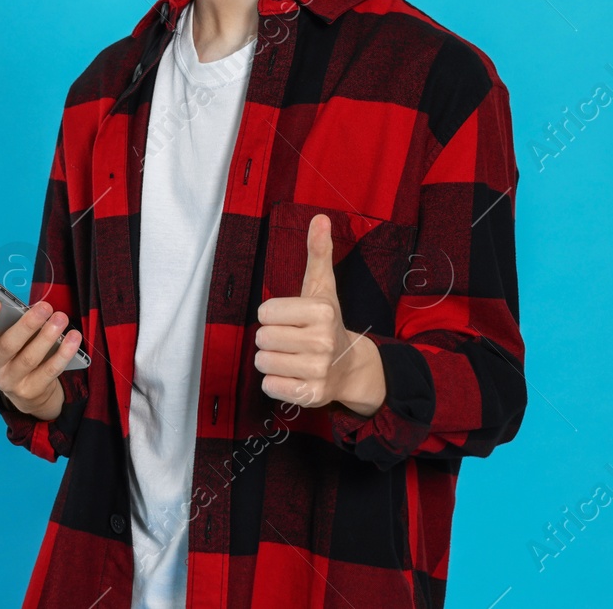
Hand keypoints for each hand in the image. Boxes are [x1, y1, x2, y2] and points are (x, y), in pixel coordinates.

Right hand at [0, 271, 81, 420]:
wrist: (24, 386)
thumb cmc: (8, 343)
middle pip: (6, 346)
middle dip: (26, 326)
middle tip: (45, 306)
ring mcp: (8, 381)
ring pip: (29, 359)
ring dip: (47, 337)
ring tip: (61, 318)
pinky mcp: (30, 390)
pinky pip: (48, 372)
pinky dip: (63, 353)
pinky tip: (73, 337)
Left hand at [254, 214, 380, 410]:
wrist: (351, 367)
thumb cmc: (327, 322)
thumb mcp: (322, 287)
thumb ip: (318, 253)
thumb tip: (320, 217)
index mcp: (321, 311)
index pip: (265, 312)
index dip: (273, 315)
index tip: (292, 319)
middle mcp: (322, 341)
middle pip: (262, 338)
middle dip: (271, 338)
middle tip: (292, 339)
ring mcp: (317, 370)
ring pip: (263, 362)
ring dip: (272, 360)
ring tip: (292, 356)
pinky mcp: (311, 395)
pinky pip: (270, 385)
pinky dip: (276, 381)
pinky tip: (293, 374)